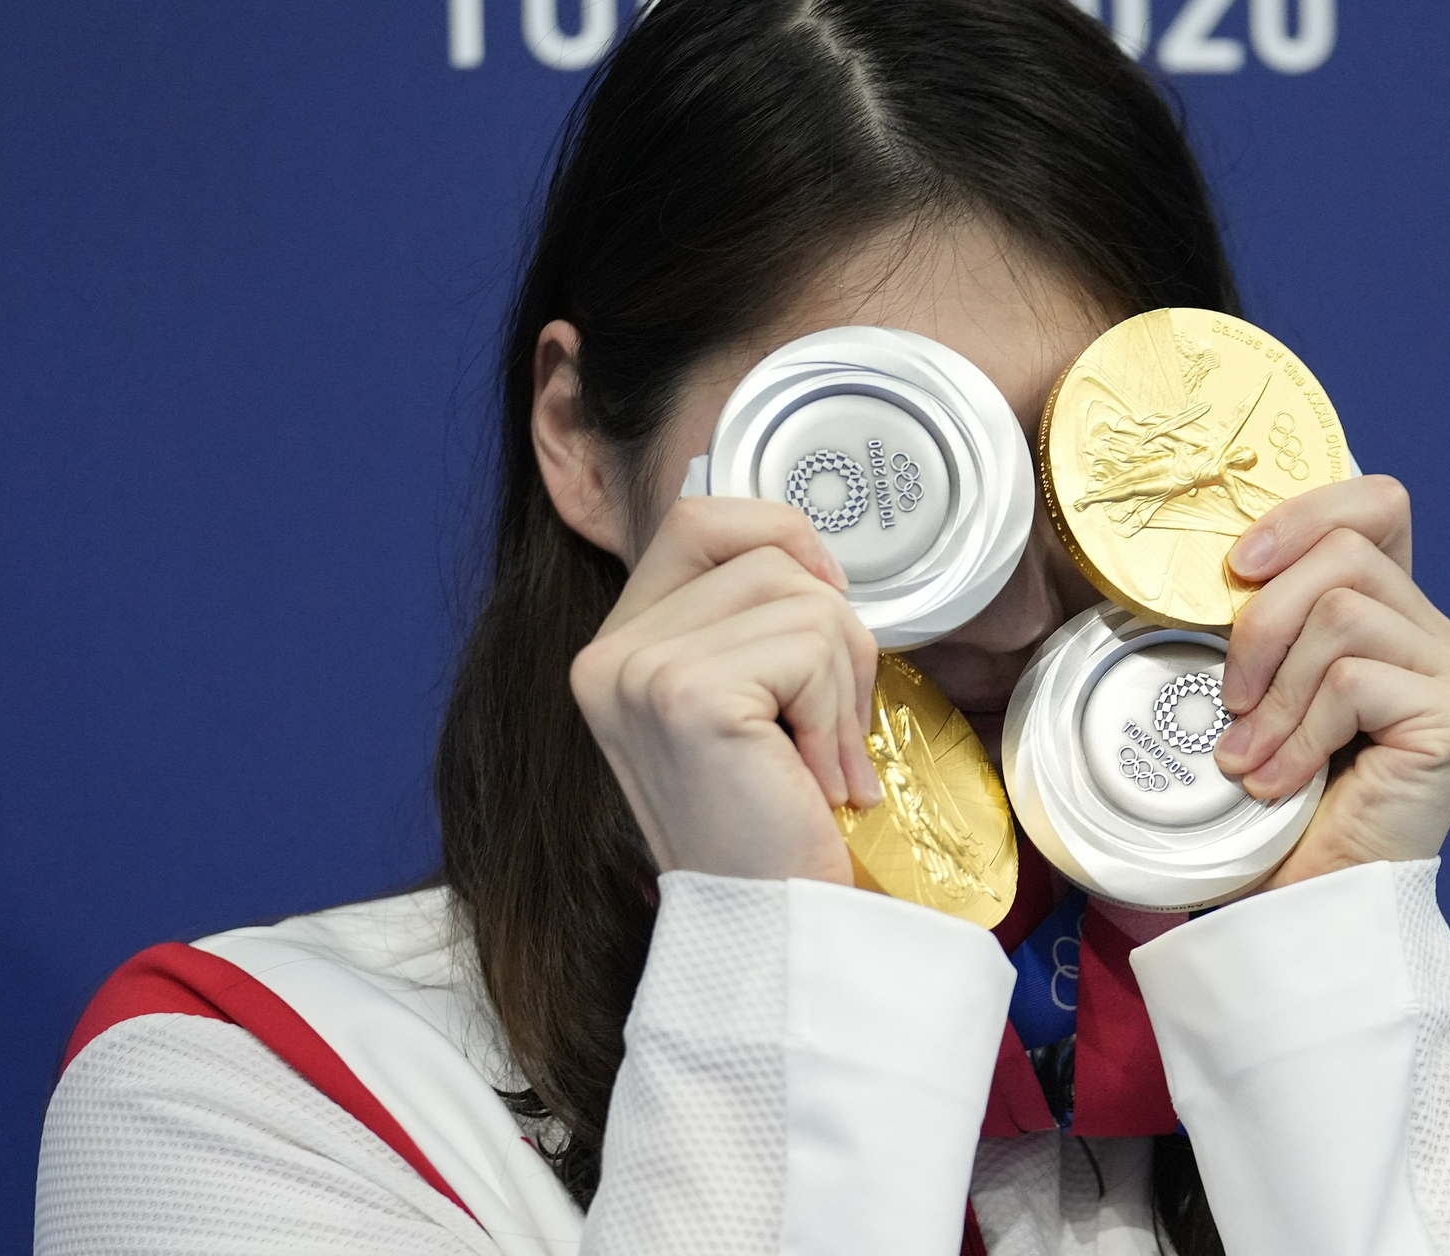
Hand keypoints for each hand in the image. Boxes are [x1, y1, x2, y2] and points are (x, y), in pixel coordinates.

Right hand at [568, 497, 881, 883]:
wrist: (772, 932)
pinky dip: (836, 716)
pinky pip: (811, 646)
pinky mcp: (687, 696)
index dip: (781, 540)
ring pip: (802, 598)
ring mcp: (640, 672)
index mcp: (614, 647)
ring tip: (816, 765)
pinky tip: (814, 782)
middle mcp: (608, 653)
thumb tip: (809, 553)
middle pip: (764, 551)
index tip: (823, 615)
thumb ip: (745, 623)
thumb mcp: (746, 704)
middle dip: (831, 628)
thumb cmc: (770, 827)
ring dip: (841, 685)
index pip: (700, 517)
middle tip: (828, 723)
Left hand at [1213, 476, 1449, 887]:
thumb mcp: (1256, 691)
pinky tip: (1281, 782)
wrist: (1304, 909)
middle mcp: (1441, 639)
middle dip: (1260, 621)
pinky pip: (1354, 680)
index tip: (1236, 567)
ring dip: (1274, 691)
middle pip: (1343, 554)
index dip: (1304, 513)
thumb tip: (1220, 560)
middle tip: (1228, 699)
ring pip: (1343, 614)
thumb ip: (1264, 622)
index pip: (1375, 505)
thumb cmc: (1272, 806)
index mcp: (1396, 617)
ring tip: (1250, 756)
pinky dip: (1298, 732)